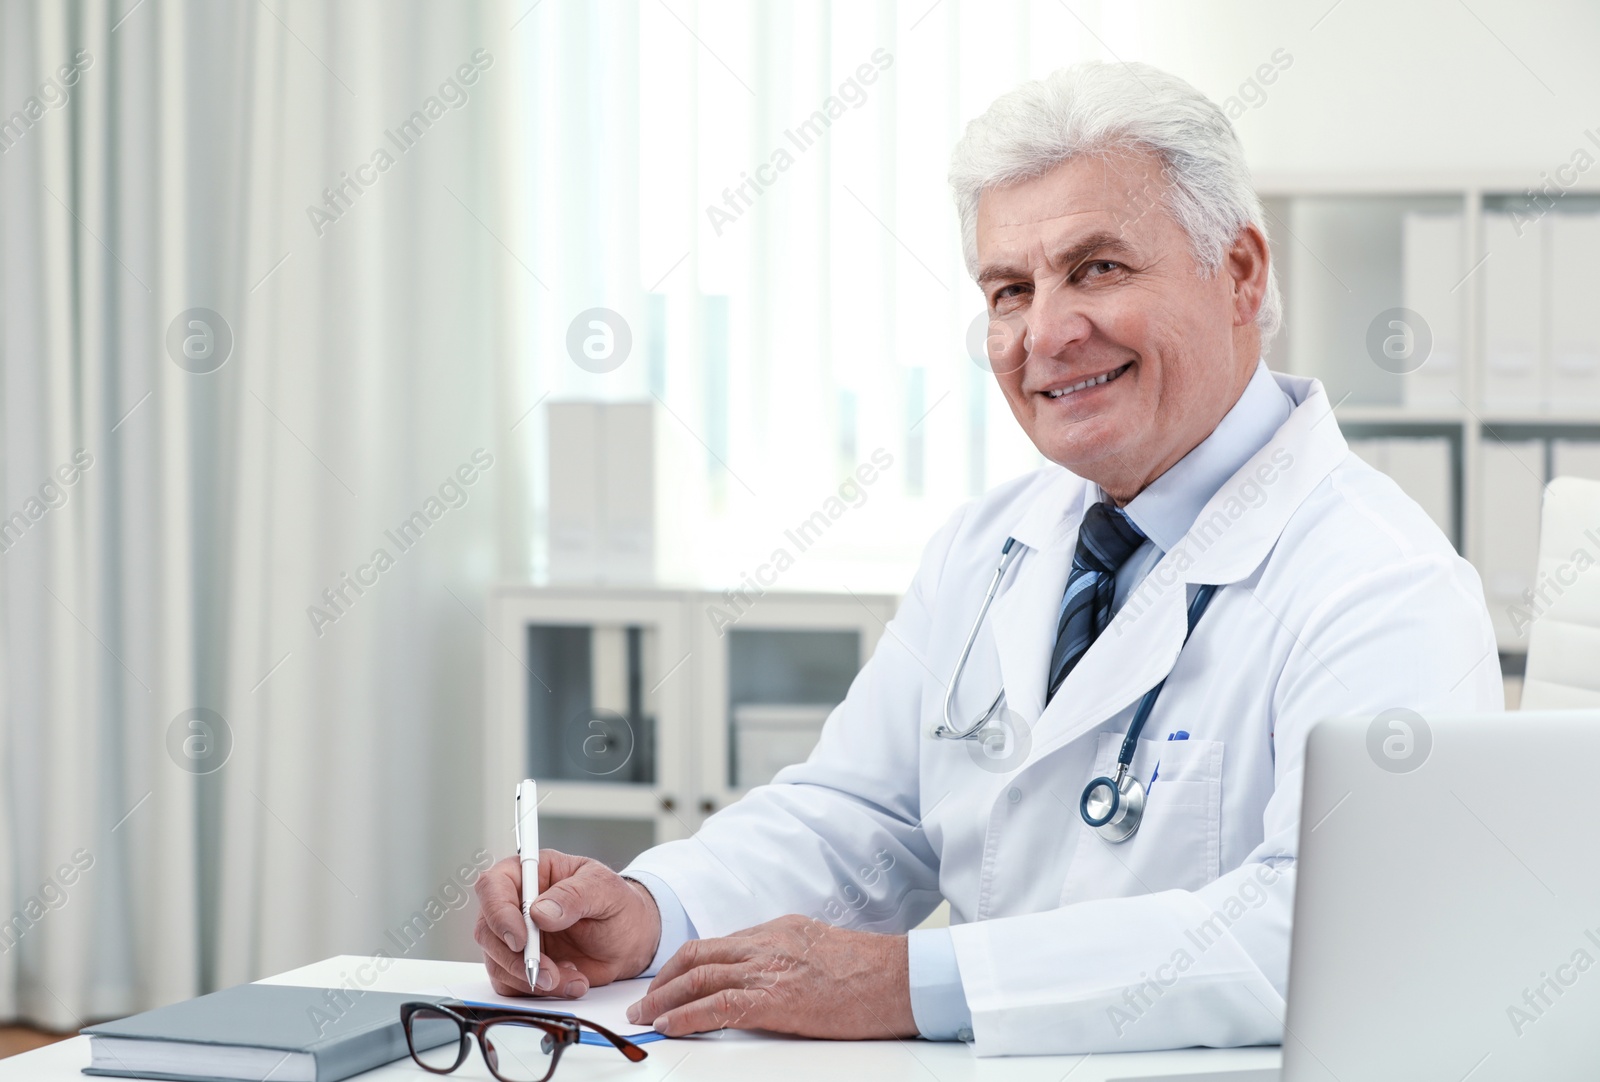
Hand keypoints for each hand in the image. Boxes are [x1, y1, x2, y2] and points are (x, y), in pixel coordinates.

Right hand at [473, 850, 661, 997]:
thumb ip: (574, 895)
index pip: (493, 886)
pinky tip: (570, 981)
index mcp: (531, 873)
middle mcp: (516, 904)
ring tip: (572, 977)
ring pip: (497, 963)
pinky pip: (511, 985)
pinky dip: (538, 991)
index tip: (520, 939)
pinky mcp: (520, 966)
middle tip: (549, 972)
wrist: (630, 940)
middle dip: (516, 959)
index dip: (498, 913)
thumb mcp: (605, 890)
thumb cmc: (617, 905)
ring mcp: (516, 937)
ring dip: (531, 979)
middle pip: (488, 931)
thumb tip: (539, 911)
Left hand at [624, 915, 916, 1039]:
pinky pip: (717, 1006)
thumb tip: (765, 978)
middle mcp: (767, 943)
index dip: (685, 963)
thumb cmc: (873, 972)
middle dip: (664, 979)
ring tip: (645, 1016)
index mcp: (779, 930)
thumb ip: (789, 956)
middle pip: (698, 955)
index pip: (718, 943)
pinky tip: (670, 1026)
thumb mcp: (822, 950)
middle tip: (643, 1001)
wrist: (902, 978)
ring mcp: (770, 968)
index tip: (669, 980)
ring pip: (699, 977)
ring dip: (664, 999)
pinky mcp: (775, 999)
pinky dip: (686, 1016)